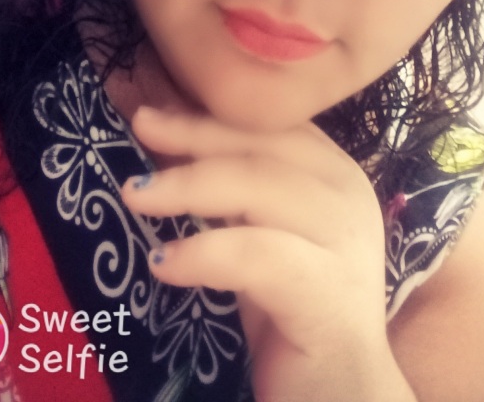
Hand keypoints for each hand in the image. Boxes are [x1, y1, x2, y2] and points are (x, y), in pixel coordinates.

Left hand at [121, 107, 413, 401]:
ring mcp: (344, 242)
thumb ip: (235, 189)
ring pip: (260, 187)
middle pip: (263, 146)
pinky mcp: (326, 292)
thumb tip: (169, 136)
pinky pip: (255, 255)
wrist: (343, 391)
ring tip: (136, 195)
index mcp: (337, 174)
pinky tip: (164, 264)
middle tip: (141, 128)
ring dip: (189, 185)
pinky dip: (203, 252)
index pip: (273, 125)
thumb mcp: (264, 233)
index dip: (212, 113)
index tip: (155, 110)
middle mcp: (348, 196)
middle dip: (196, 134)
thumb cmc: (295, 309)